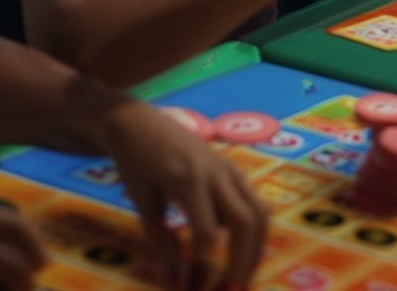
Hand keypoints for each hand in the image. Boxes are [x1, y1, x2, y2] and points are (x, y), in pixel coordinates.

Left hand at [98, 98, 268, 289]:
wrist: (140, 122)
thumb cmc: (136, 161)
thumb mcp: (142, 201)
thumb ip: (159, 241)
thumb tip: (168, 284)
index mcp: (189, 180)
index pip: (208, 231)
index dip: (203, 264)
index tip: (192, 287)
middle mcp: (218, 173)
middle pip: (248, 221)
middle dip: (244, 262)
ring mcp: (230, 170)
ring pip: (260, 213)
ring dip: (256, 251)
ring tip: (241, 279)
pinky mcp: (234, 172)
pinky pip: (255, 205)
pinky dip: (253, 234)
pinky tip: (238, 256)